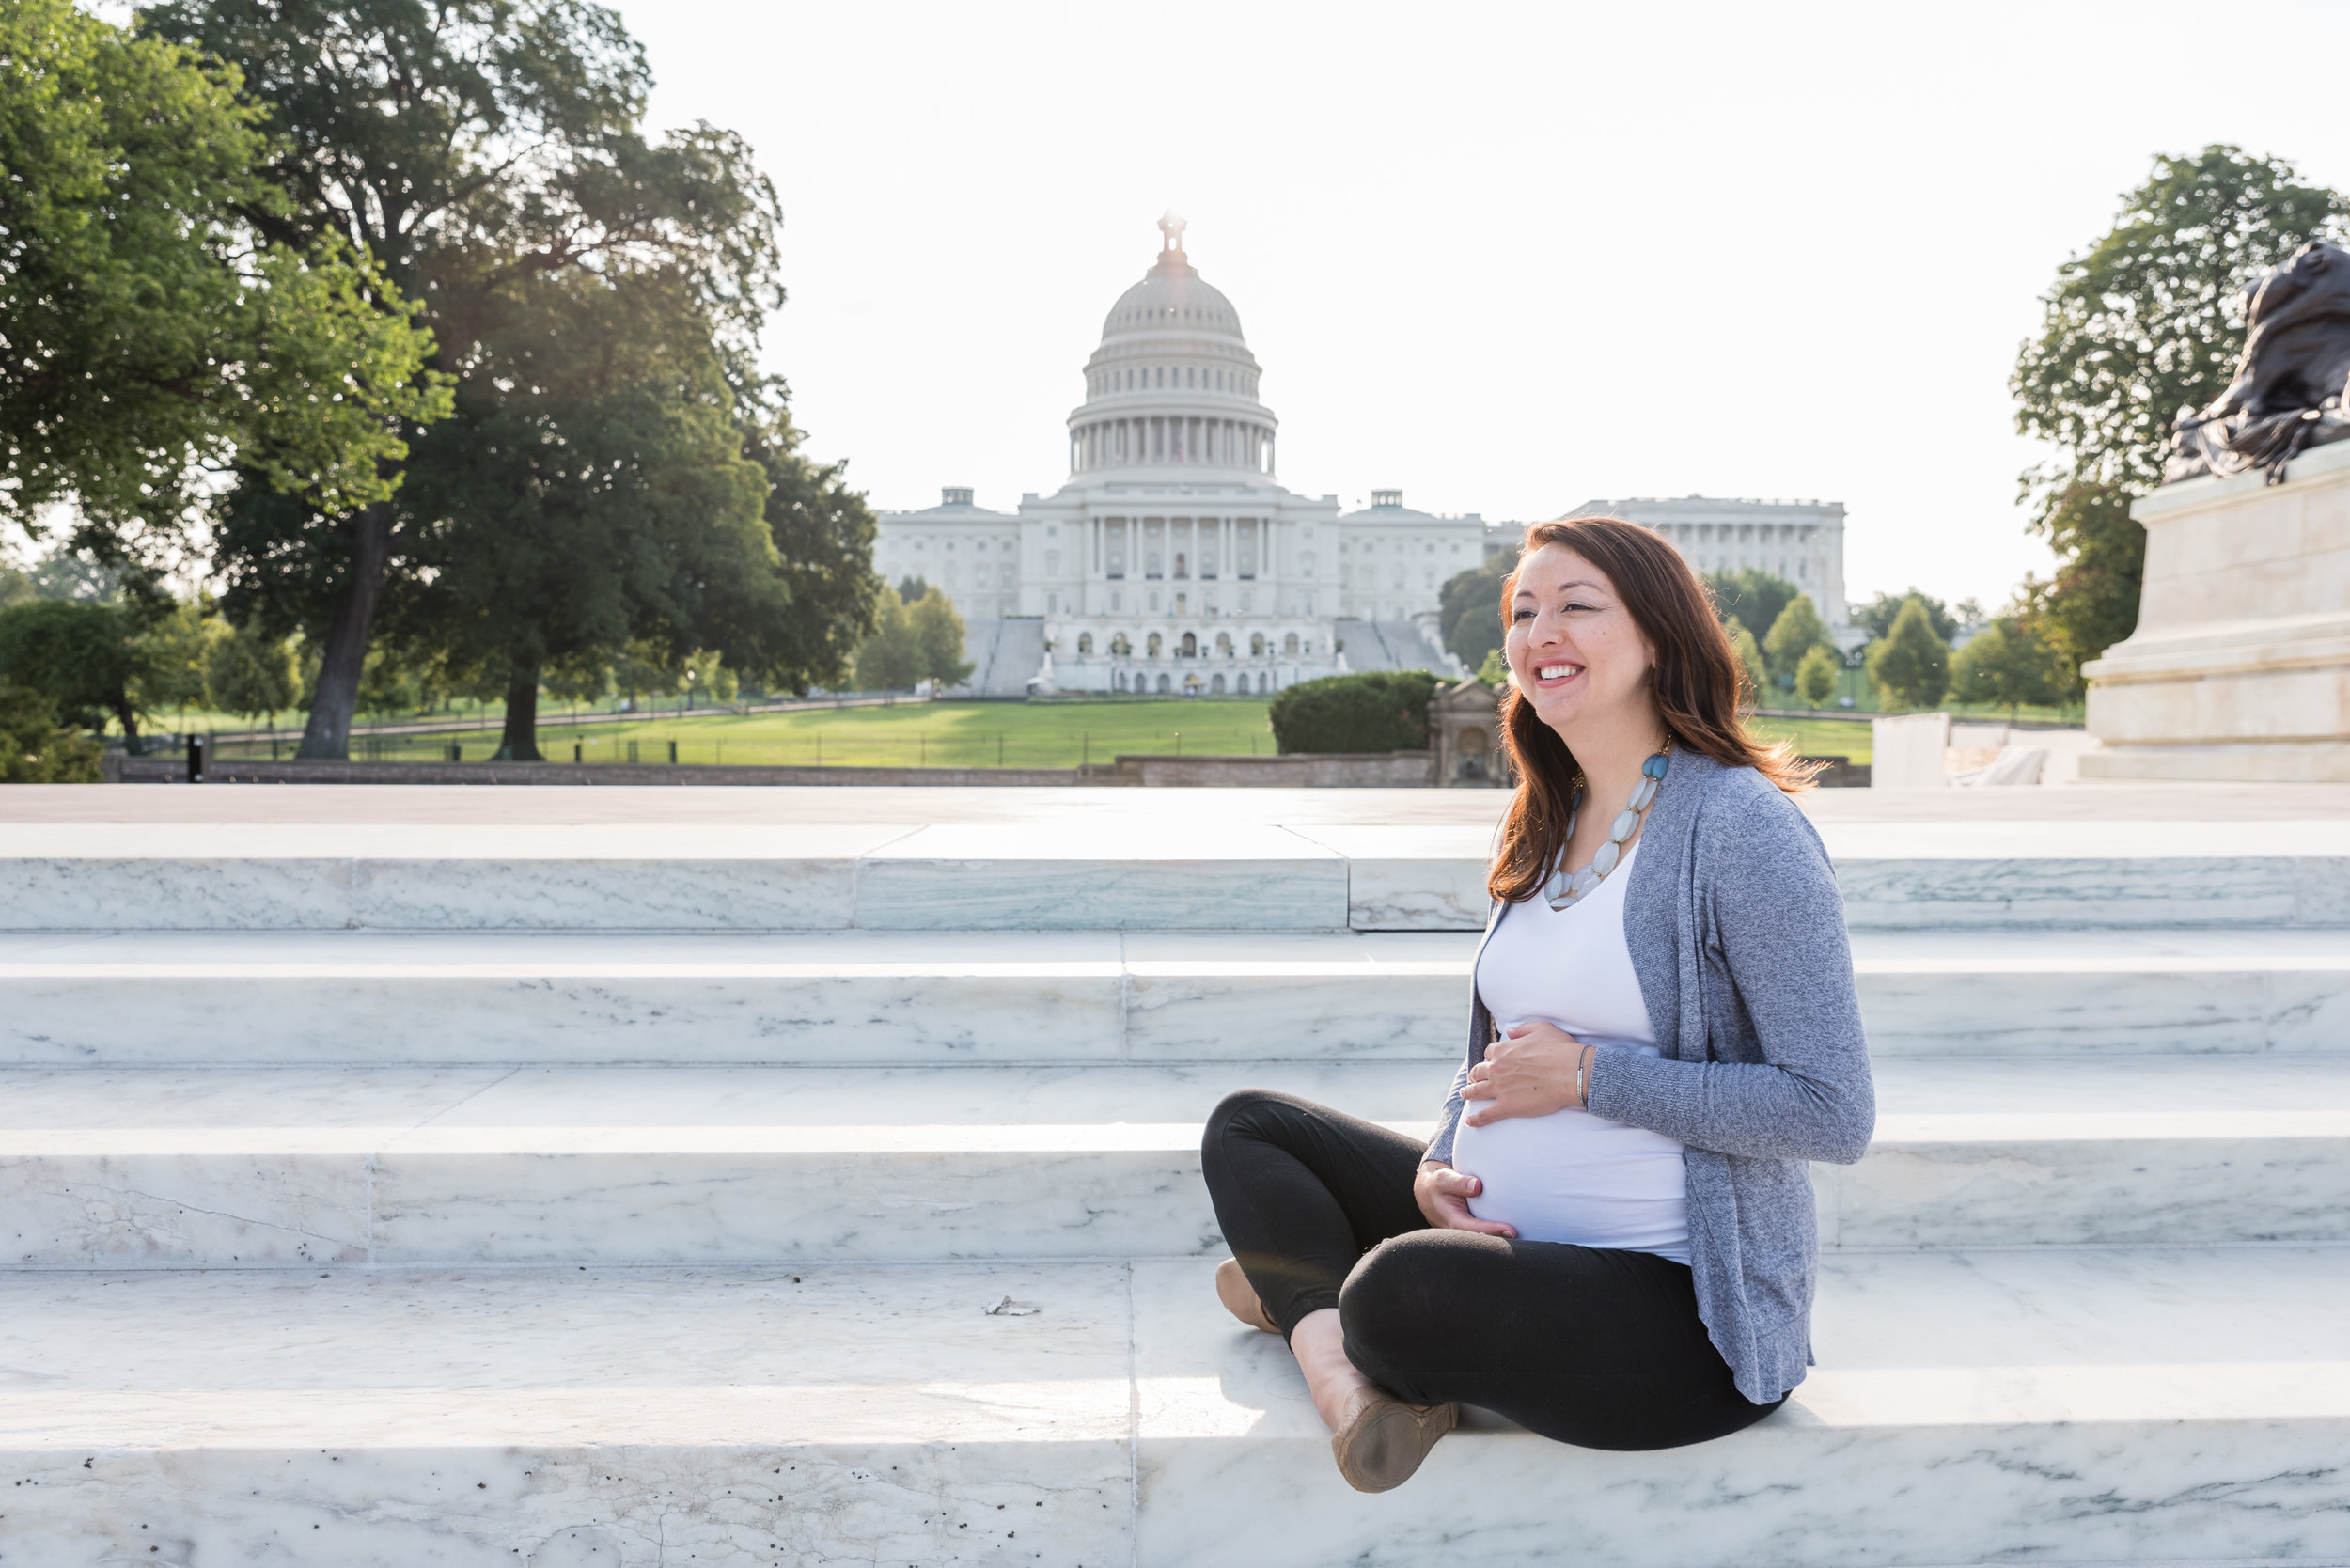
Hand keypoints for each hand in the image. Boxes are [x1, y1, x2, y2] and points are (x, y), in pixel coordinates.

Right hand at [1413, 1160, 1515, 1236]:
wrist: (1431, 1194)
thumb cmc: (1439, 1186)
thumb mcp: (1443, 1179)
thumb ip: (1458, 1182)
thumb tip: (1477, 1186)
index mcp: (1454, 1221)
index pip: (1475, 1229)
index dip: (1493, 1230)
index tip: (1511, 1230)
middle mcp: (1463, 1231)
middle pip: (1485, 1241)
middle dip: (1503, 1242)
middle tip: (1525, 1238)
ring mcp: (1470, 1233)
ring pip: (1488, 1241)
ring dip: (1505, 1240)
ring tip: (1528, 1238)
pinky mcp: (1476, 1230)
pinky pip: (1489, 1235)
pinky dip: (1502, 1234)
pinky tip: (1520, 1232)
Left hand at [1462, 1020, 1589, 1127]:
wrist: (1572, 1073)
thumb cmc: (1560, 1050)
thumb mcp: (1541, 1028)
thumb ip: (1522, 1029)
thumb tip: (1509, 1031)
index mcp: (1504, 1050)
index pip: (1489, 1053)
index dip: (1491, 1057)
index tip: (1492, 1061)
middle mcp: (1497, 1068)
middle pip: (1478, 1071)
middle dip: (1475, 1074)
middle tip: (1474, 1079)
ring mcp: (1500, 1088)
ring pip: (1477, 1091)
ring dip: (1469, 1092)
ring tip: (1465, 1094)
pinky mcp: (1507, 1106)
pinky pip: (1486, 1114)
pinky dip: (1476, 1119)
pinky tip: (1470, 1122)